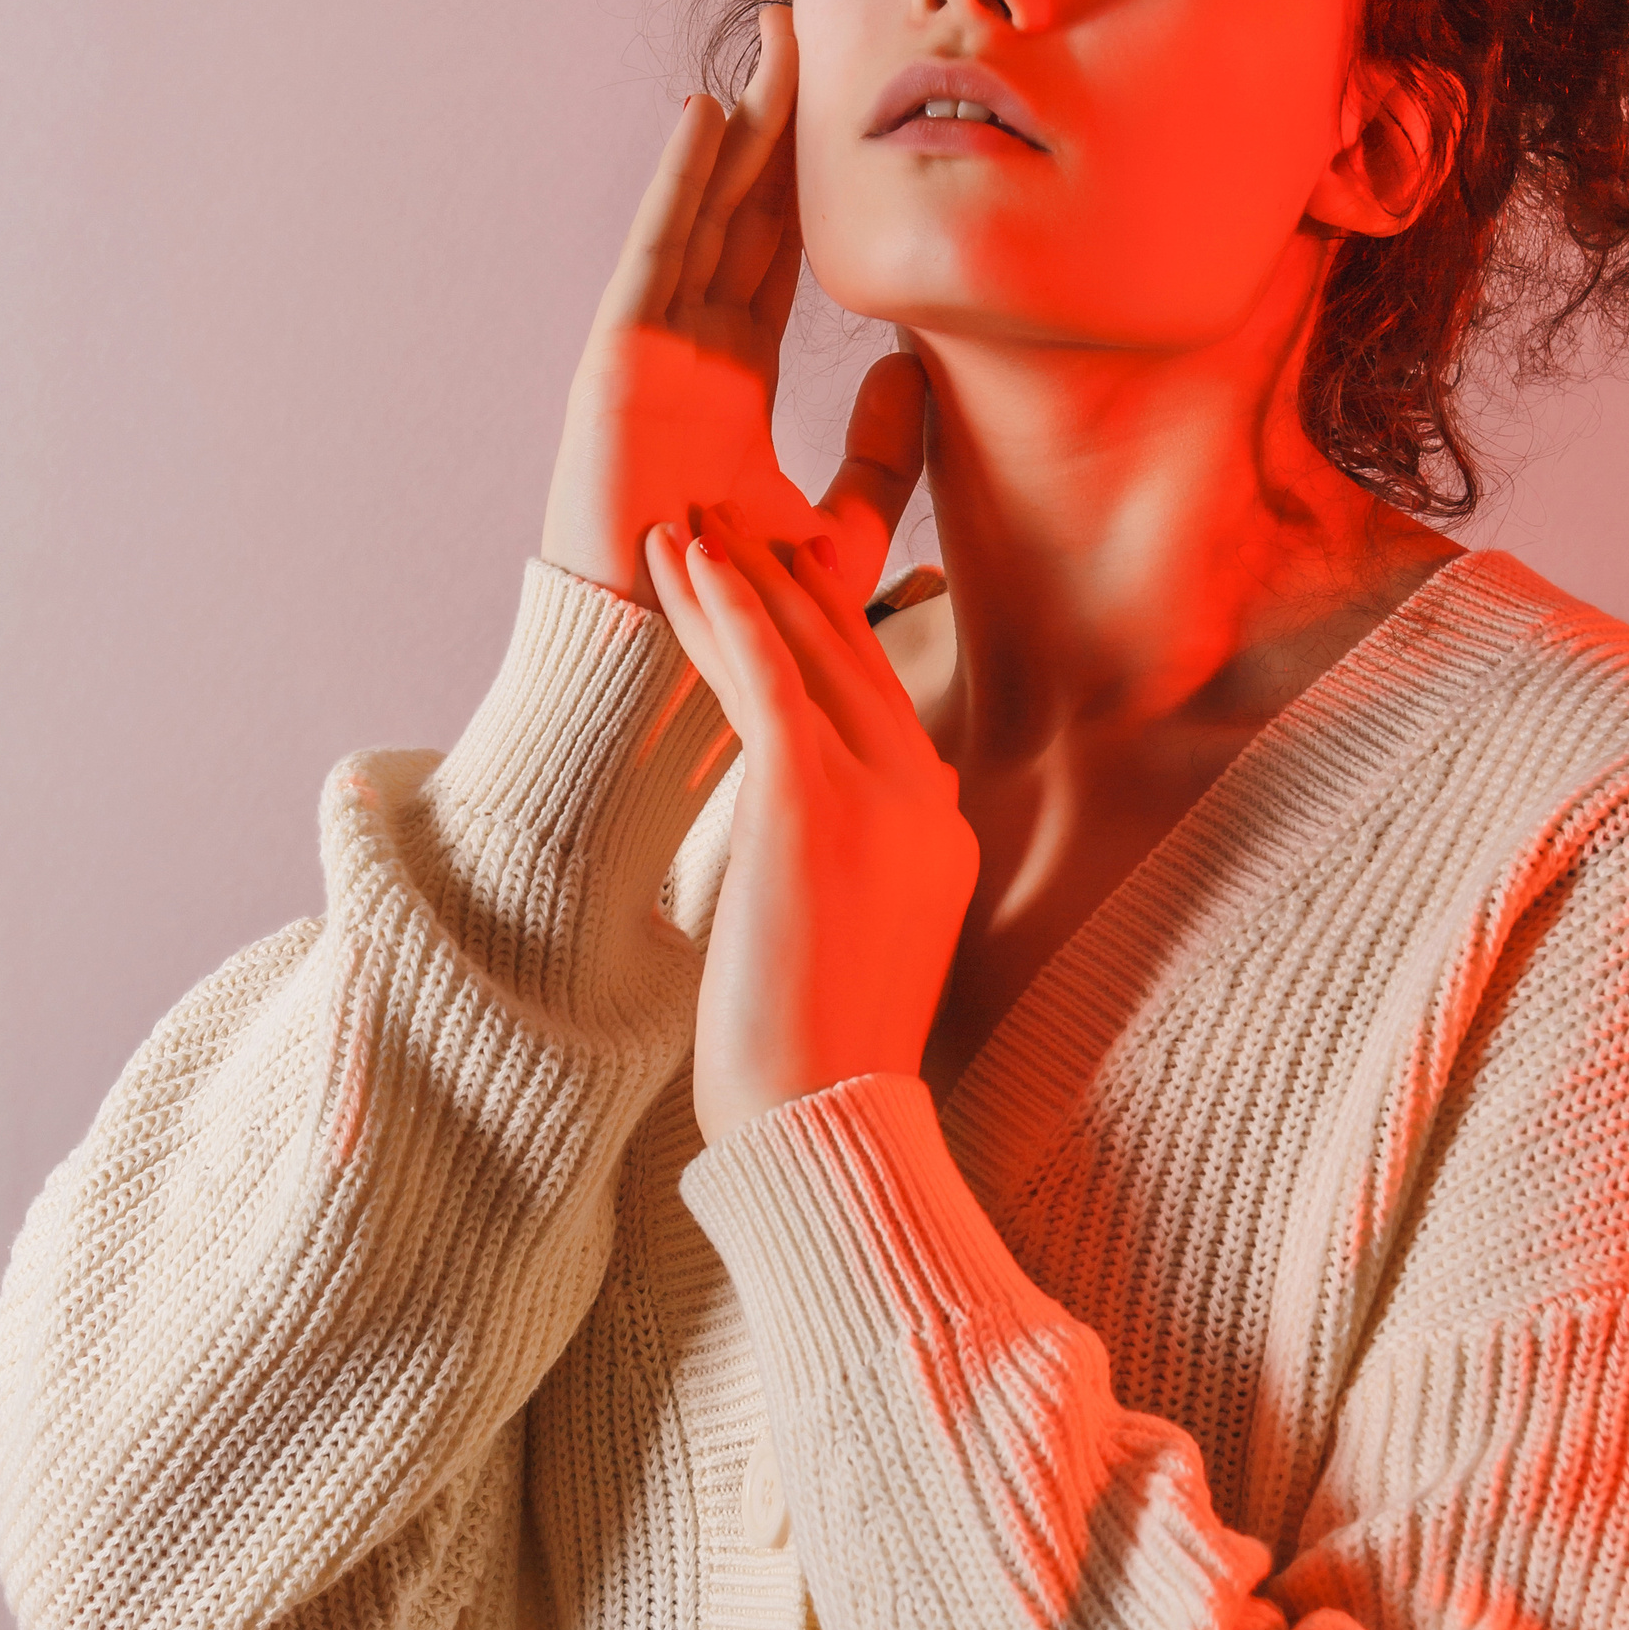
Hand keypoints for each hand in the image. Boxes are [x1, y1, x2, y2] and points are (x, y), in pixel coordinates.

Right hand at [542, 3, 926, 611]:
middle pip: (739, 216)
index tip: (846, 114)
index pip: (777, 260)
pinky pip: (656, 254)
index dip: (808, 185)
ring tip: (768, 45)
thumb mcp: (840, 533)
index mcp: (732, 385)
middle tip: (803, 35)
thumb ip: (884, 459)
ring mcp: (649, 352)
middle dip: (772, 126)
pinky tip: (707, 115)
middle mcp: (688, 356)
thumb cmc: (741, 622)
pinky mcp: (618, 362)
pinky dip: (681, 184)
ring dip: (734, 128)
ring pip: (702, 216)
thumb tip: (920, 371)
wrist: (664, 671)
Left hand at [644, 500, 978, 1144]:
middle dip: (792, 582)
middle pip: (854, 660)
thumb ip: (846, 869)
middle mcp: (925, 797)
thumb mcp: (855, 942)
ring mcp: (879, 794)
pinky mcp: (814, 799)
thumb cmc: (815, 1058)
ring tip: (693, 515)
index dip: (834, 629)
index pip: (882, 703)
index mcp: (939, 828)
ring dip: (744, 577)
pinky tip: (689, 559)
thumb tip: (795, 849)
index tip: (793, 573)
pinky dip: (727, 612)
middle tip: (743, 513)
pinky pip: (768, 679)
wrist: (821, 1116)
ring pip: (807, 655)